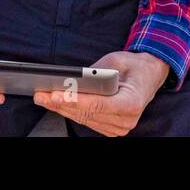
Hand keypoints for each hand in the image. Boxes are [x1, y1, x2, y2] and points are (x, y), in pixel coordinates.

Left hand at [34, 51, 169, 136]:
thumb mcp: (115, 61)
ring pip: (83, 119)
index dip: (75, 101)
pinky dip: (70, 112)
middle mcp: (126, 120)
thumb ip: (96, 73)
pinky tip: (56, 103)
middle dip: (60, 104)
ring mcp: (119, 127)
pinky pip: (87, 121)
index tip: (56, 95)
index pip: (98, 105)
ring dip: (61, 109)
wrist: (147, 76)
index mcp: (132, 103)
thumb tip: (72, 79)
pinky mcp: (112, 128)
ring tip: (43, 98)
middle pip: (87, 114)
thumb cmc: (132, 66)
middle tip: (41, 94)